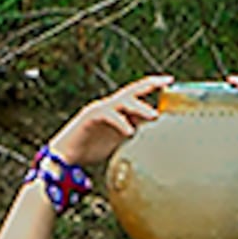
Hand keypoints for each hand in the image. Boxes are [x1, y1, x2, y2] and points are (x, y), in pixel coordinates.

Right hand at [47, 80, 169, 168]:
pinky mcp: (90, 117)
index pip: (139, 94)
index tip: (171, 83)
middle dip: (150, 84)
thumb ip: (134, 132)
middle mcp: (111, 106)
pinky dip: (121, 123)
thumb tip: (155, 132)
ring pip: (123, 101)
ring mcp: (100, 109)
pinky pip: (109, 116)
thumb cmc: (93, 148)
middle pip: (133, 90)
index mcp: (119, 110)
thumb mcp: (120, 140)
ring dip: (140, 107)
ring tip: (154, 116)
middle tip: (166, 83)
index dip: (154, 86)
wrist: (66, 155)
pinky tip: (130, 132)